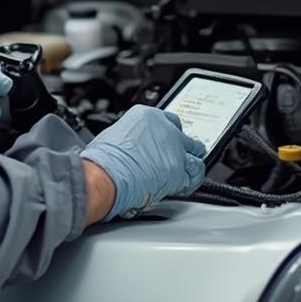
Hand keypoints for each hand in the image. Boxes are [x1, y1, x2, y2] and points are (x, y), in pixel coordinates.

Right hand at [80, 106, 206, 220]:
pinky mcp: (178, 169)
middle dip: (184, 147)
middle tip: (180, 156)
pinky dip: (190, 182)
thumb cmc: (105, 157)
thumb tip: (131, 146)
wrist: (108, 173)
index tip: (168, 139)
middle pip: (184, 136)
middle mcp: (164, 128)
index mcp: (148, 116)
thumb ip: (132, 136)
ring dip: (192, 164)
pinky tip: (185, 185)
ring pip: (195, 154)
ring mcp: (174, 148)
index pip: (169, 120)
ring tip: (190, 172)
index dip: (170, 132)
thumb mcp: (116, 134)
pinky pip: (192, 176)